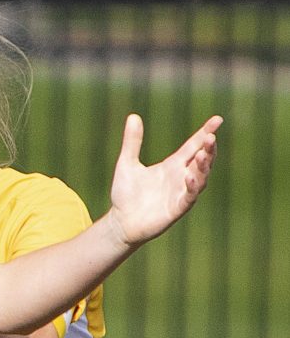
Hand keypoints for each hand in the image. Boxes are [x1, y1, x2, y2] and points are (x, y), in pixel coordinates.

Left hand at [107, 114, 220, 245]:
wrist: (120, 221)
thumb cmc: (125, 193)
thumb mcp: (127, 163)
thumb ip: (132, 142)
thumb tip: (133, 116)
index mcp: (173, 165)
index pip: (193, 146)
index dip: (205, 132)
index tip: (217, 119)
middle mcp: (181, 177)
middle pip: (201, 160)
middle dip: (208, 149)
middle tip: (210, 136)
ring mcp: (181, 193)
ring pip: (200, 177)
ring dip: (203, 166)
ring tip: (202, 154)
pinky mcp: (177, 208)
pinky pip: (189, 197)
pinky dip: (192, 187)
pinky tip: (190, 176)